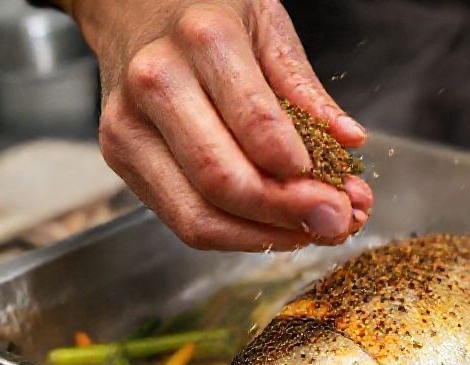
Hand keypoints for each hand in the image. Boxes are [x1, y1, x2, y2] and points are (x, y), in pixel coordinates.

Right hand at [59, 0, 371, 250]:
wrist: (133, 7)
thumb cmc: (207, 13)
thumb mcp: (268, 27)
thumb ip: (305, 89)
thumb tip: (349, 140)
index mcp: (204, 40)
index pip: (256, 124)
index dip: (300, 172)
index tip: (339, 192)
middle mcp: (156, 84)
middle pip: (223, 180)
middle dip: (287, 213)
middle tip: (335, 222)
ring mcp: (129, 126)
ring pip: (198, 216)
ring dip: (264, 236)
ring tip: (311, 232)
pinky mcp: (120, 158)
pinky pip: (182, 220)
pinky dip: (236, 235)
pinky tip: (273, 226)